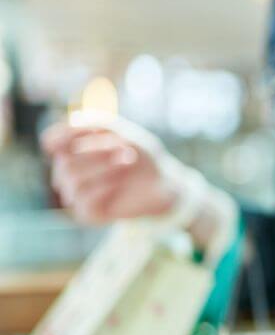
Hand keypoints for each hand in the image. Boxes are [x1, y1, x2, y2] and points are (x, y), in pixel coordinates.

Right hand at [41, 114, 175, 223]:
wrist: (163, 183)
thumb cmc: (140, 155)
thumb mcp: (122, 132)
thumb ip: (96, 122)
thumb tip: (72, 120)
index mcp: (69, 150)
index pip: (50, 141)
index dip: (69, 134)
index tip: (98, 131)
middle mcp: (66, 172)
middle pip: (65, 162)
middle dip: (98, 153)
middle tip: (126, 151)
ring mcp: (75, 194)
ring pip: (74, 181)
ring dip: (107, 170)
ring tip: (128, 164)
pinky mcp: (87, 214)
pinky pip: (85, 202)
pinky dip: (106, 190)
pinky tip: (120, 185)